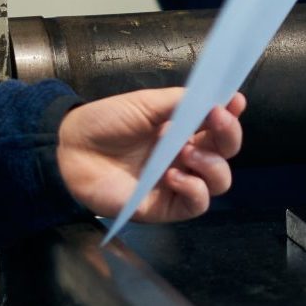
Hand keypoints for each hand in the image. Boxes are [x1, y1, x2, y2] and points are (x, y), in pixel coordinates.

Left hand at [57, 89, 245, 223]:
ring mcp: (176, 183)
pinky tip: (174, 175)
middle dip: (229, 136)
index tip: (234, 101)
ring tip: (186, 153)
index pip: (219, 125)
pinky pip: (196, 205)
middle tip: (216, 120)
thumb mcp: (147, 104)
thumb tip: (215, 98)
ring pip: (219, 182)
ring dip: (211, 165)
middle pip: (226, 154)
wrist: (71, 148)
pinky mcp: (163, 207)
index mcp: (183, 130)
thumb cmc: (107, 122)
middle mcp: (185, 156)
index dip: (231, 115)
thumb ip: (182, 102)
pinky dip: (194, 189)